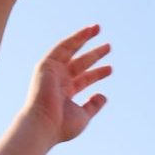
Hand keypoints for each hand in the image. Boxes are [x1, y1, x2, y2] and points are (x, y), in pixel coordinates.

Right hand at [20, 26, 112, 142]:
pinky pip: (63, 47)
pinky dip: (75, 37)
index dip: (98, 73)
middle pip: (79, 63)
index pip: (84, 79)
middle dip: (94, 54)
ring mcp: (52, 72)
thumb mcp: (83, 116)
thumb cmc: (61, 125)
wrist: (43, 124)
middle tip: (109, 46)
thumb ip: (93, 105)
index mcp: (65, 93)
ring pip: (71, 51)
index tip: (110, 68)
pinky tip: (87, 31)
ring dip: (83, 38)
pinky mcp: (47, 65)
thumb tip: (103, 95)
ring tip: (98, 28)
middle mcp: (58, 81)